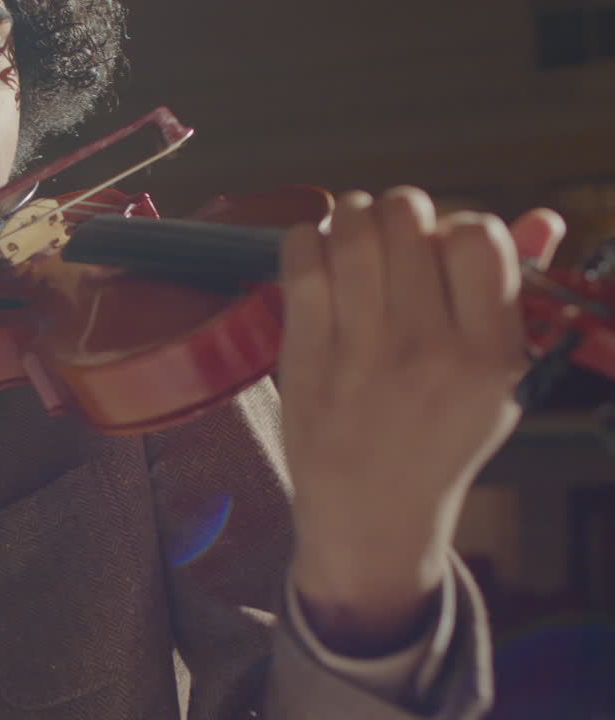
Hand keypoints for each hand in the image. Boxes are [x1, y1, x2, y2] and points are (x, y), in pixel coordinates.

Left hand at [277, 187, 564, 651]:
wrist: (371, 511)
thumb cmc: (439, 437)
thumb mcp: (499, 379)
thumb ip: (515, 294)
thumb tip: (543, 220)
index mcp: (488, 353)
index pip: (479, 237)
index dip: (460, 224)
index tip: (445, 246)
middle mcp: (427, 349)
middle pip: (407, 218)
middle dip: (399, 211)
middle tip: (392, 233)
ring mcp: (362, 352)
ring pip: (350, 229)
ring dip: (351, 214)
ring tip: (354, 234)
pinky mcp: (305, 356)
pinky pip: (301, 261)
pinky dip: (306, 239)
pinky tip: (317, 254)